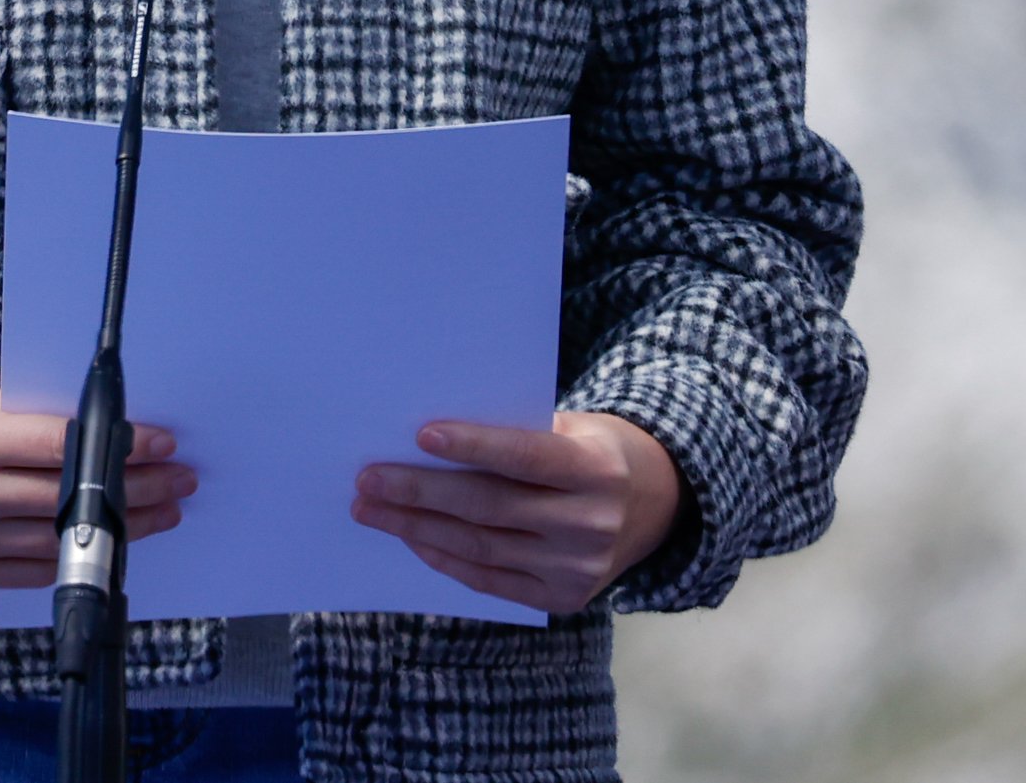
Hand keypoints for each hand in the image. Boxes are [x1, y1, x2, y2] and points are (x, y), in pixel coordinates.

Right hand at [0, 378, 194, 590]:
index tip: (163, 442)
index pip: (61, 445)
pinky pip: (33, 570)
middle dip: (135, 489)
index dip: (118, 446)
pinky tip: (114, 542)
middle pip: (69, 496)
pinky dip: (78, 555)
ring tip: (163, 512)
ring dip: (121, 529)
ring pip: (59, 540)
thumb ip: (35, 416)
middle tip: (180, 479)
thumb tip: (107, 424)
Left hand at [352, 409, 687, 613]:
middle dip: (421, 492)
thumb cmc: (594, 450)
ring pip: (482, 547)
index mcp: (594, 470)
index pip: (525, 457)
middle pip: (490, 507)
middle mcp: (589, 524)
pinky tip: (411, 537)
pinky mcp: (562, 599)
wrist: (657, 505)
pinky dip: (445, 558)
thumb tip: (433, 436)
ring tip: (372, 509)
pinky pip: (491, 580)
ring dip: (418, 528)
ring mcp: (576, 569)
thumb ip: (519, 432)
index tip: (419, 435)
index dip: (473, 445)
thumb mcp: (575, 426)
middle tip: (368, 478)